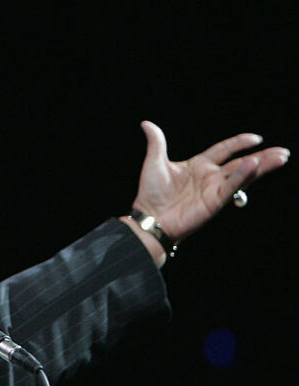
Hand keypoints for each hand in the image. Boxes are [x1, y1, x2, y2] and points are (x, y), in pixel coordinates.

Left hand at [133, 121, 289, 242]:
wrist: (148, 218)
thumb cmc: (150, 194)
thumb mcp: (154, 162)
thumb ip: (157, 143)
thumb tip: (147, 124)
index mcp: (198, 165)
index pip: (224, 150)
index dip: (239, 143)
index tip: (256, 138)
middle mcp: (210, 177)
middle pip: (241, 163)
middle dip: (262, 157)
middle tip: (283, 152)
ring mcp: (214, 189)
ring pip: (243, 174)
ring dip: (262, 166)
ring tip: (280, 158)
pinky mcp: (214, 201)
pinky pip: (232, 186)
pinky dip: (243, 176)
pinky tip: (254, 165)